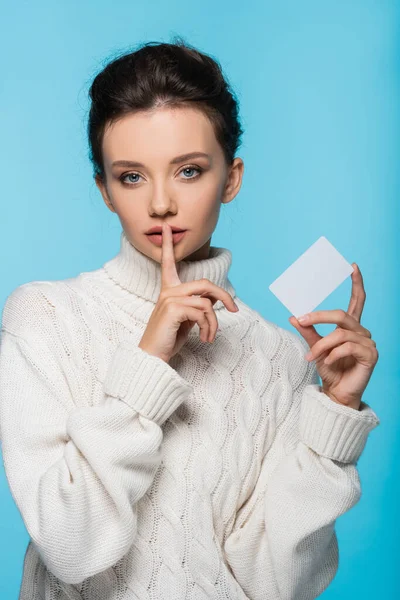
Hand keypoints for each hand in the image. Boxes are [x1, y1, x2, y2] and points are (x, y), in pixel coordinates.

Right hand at [138, 222, 238, 362]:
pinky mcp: (173, 309)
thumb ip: (197, 305)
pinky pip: (203, 313)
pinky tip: (204, 338)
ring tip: (209, 336)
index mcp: (168, 290)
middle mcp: (168, 291)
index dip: (169, 245)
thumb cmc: (169, 338)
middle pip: (205, 284)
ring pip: (207, 303)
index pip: (168, 264)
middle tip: (233, 310)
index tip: (166, 228)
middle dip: (224, 296)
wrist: (153, 356)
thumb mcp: (186, 319)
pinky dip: (208, 327)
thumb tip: (213, 298)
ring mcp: (170, 299)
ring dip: (214, 323)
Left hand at [288, 263, 378, 410]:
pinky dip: (333, 354)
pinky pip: (347, 347)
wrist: (336, 393)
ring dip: (322, 345)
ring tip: (312, 357)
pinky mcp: (371, 355)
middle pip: (341, 315)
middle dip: (319, 316)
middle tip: (302, 320)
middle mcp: (362, 331)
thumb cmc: (329, 369)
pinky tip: (328, 362)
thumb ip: (308, 331)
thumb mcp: (315, 348)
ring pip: (340, 334)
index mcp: (350, 327)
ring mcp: (368, 343)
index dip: (356, 283)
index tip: (352, 266)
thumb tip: (293, 317)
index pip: (357, 300)